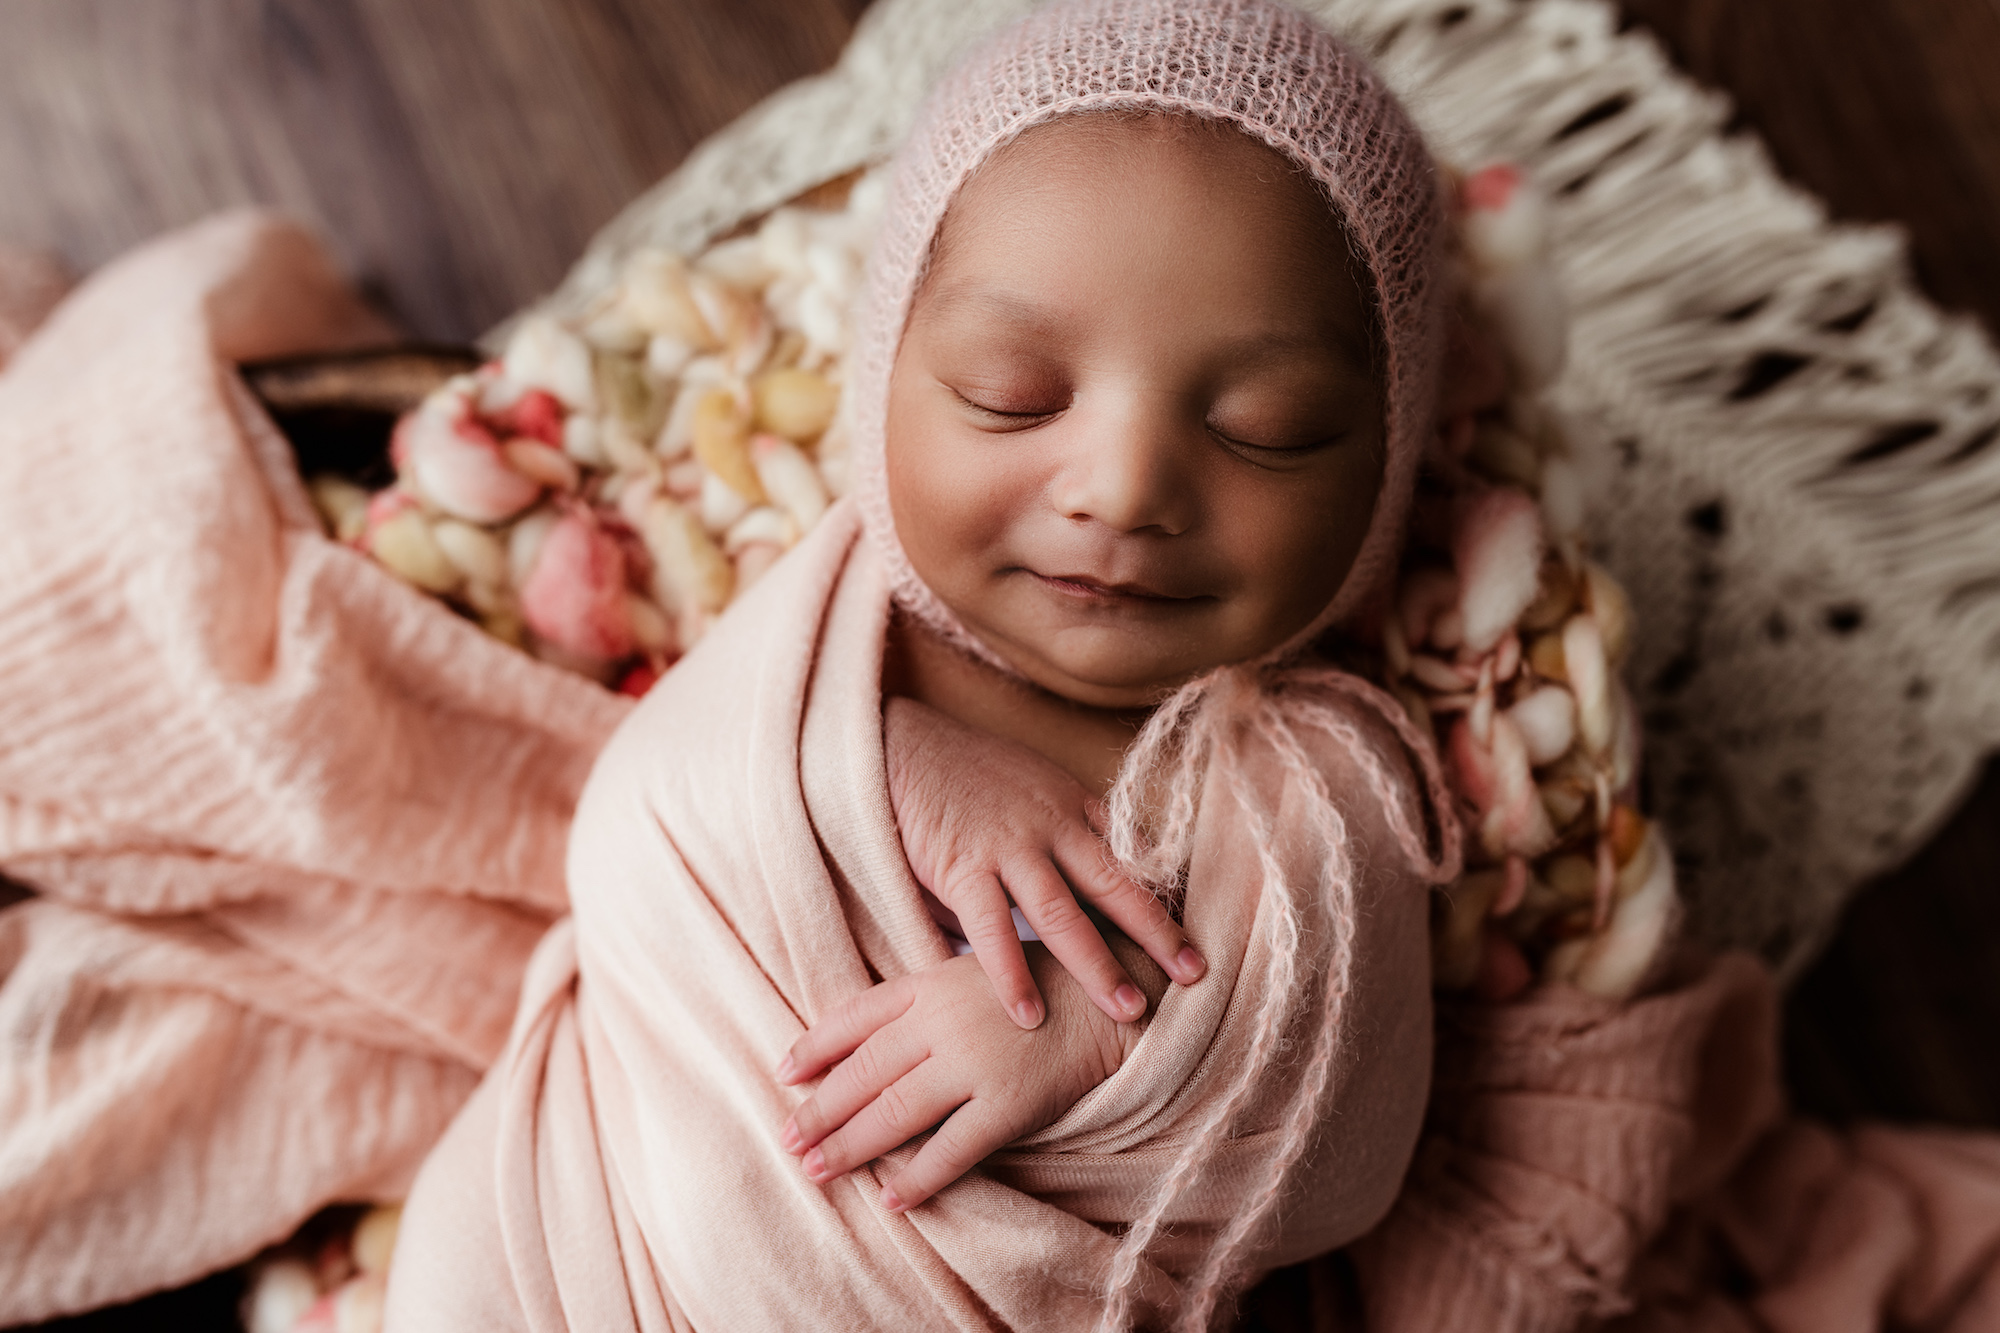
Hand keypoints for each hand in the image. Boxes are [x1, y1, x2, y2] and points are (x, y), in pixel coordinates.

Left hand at [777, 949, 1136, 1210]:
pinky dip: (919, 1178)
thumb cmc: (1040, 982)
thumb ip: (919, 997)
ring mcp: (974, 1064)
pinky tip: (892, 1198)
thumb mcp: (971, 969)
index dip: (814, 1046)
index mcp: (929, 985)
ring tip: (818, 1169)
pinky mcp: (1008, 1103)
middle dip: (820, 1109)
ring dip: (850, 1145)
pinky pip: (952, 1149)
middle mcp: (942, 1022)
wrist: (1115, 996)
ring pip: (895, 1112)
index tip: (784, 1073)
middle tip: (788, 1139)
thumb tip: (863, 1032)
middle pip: (864, 1072)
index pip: (855, 1017)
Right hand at [884, 696, 1204, 1029]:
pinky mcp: (963, 866)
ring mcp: (1009, 847)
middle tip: (1195, 975)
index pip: (1133, 853)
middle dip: (1157, 933)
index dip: (1168, 894)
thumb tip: (1094, 887)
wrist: (903, 745)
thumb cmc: (970, 773)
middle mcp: (1052, 825)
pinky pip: (992, 929)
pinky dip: (1011, 975)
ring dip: (1099, 965)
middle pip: (1115, 885)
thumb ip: (1065, 833)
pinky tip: (1029, 1014)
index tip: (1200, 929)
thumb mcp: (1036, 785)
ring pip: (1063, 914)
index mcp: (1073, 805)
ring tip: (1129, 1010)